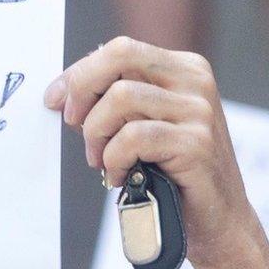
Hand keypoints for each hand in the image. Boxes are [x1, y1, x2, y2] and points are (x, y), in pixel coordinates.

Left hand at [44, 36, 257, 267]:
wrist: (213, 219)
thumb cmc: (168, 171)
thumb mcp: (140, 123)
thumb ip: (111, 99)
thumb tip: (61, 91)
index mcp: (181, 69)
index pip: (119, 49)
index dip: (79, 73)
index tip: (54, 100)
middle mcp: (195, 82)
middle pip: (120, 57)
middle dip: (83, 90)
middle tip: (74, 124)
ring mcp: (199, 111)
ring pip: (120, 98)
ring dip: (97, 134)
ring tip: (101, 160)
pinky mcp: (196, 143)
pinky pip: (133, 137)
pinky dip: (114, 158)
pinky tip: (119, 175)